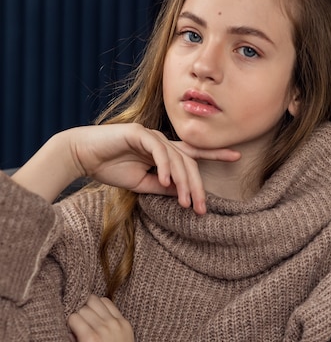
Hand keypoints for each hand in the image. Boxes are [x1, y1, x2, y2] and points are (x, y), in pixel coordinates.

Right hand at [13, 123, 239, 210]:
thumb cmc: (111, 169)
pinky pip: (158, 150)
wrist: (83, 156)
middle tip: (202, 208)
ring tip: (186, 203)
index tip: (237, 156)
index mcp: (163, 152)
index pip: (194, 153)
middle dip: (198, 186)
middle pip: (189, 161)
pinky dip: (164, 166)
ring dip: (183, 182)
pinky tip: (165, 181)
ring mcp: (150, 136)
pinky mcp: (137, 133)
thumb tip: (183, 193)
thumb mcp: (142, 184)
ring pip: (177, 158)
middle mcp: (161, 141)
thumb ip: (163, 187)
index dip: (216, 153)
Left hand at [67, 295, 153, 341]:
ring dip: (75, 323)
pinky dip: (70, 330)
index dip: (93, 311)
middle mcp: (114, 322)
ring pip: (80, 310)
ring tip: (77, 341)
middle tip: (81, 334)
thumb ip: (112, 333)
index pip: (103, 301)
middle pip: (90, 301)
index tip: (90, 327)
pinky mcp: (91, 339)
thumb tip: (92, 328)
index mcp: (123, 324)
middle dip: (83, 314)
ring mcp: (103, 329)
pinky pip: (73, 320)